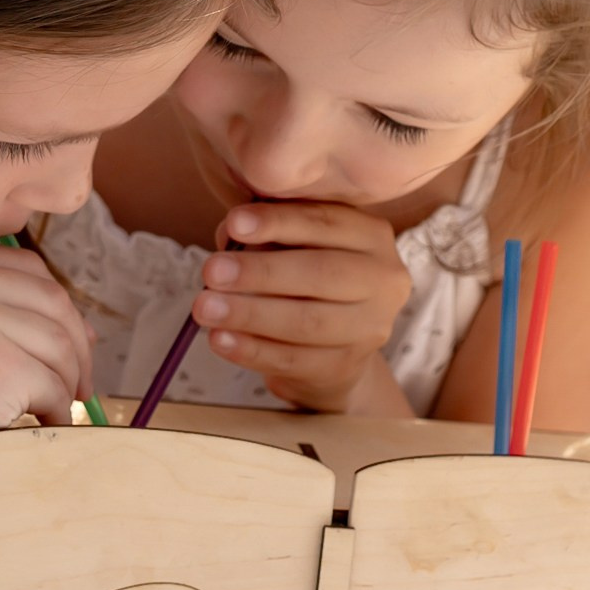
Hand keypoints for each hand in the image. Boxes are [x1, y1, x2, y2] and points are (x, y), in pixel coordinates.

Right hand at [0, 234, 95, 514]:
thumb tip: (85, 328)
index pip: (27, 268)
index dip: (57, 312)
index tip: (68, 349)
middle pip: (52, 300)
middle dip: (75, 346)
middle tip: (76, 387)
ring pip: (59, 343)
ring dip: (65, 383)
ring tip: (49, 411)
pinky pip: (54, 384)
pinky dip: (56, 411)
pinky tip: (38, 426)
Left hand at [192, 199, 409, 411]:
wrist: (332, 346)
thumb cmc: (304, 277)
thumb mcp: (290, 244)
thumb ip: (264, 233)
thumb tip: (230, 233)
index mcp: (371, 236)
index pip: (326, 223)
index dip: (279, 222)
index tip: (234, 223)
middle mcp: (384, 280)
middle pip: (321, 274)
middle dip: (260, 273)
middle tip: (210, 272)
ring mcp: (371, 328)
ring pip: (308, 322)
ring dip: (250, 314)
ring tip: (205, 308)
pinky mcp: (347, 367)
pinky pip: (294, 360)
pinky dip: (252, 350)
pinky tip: (220, 339)